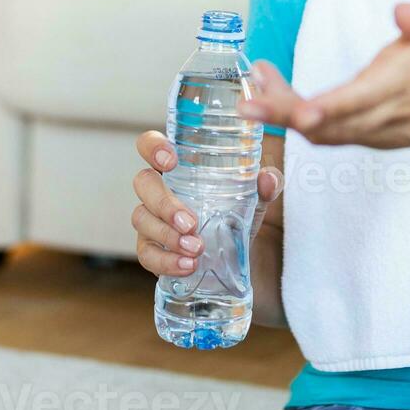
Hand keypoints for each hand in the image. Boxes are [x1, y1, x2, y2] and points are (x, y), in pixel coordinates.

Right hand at [131, 128, 284, 278]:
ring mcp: (151, 219)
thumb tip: (268, 178)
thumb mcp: (255, 196)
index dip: (153, 147)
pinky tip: (187, 265)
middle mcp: (158, 189)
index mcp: (178, 167)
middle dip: (164, 203)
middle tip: (190, 222)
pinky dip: (166, 260)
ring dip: (168, 235)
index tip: (171, 161)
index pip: (150, 145)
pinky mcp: (151, 249)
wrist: (236, 254)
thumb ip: (267, 183)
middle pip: (143, 183)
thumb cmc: (236, 211)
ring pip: (142, 219)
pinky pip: (147, 254)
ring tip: (196, 248)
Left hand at [237, 0, 409, 148]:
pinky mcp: (372, 139)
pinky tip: (281, 99)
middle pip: (328, 126)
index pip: (358, 102)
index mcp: (399, 86)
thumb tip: (402, 13)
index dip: (326, 109)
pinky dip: (302, 122)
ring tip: (255, 87)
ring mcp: (378, 134)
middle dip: (284, 115)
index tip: (297, 111)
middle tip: (246, 102)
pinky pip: (330, 137)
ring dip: (286, 117)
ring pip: (324, 135)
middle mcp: (385, 118)